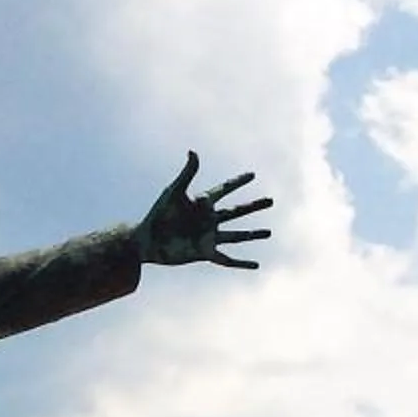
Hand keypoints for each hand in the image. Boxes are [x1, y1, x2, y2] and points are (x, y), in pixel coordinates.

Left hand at [138, 152, 272, 268]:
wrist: (146, 241)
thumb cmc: (157, 215)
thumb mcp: (174, 192)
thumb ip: (187, 173)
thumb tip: (193, 151)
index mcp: (201, 203)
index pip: (224, 189)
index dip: (238, 182)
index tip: (252, 175)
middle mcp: (208, 219)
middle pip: (237, 211)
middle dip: (254, 206)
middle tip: (271, 200)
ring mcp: (208, 236)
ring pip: (237, 235)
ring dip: (253, 234)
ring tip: (269, 232)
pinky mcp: (205, 252)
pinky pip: (227, 259)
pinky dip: (242, 263)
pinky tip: (255, 265)